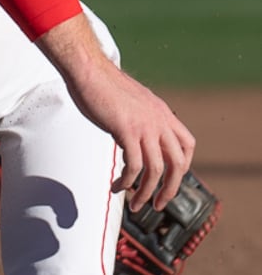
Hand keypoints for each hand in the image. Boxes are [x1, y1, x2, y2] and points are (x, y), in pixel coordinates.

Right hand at [36, 15, 194, 209]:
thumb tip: (133, 130)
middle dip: (170, 189)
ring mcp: (145, 126)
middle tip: (157, 204)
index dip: (182, 166)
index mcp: (163, 114)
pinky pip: (134, 164)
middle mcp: (160, 121)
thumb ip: (139, 116)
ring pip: (156, 169)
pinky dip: (127, 181)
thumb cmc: (102, 84)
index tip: (168, 180)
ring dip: (146, 191)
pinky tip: (117, 186)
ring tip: (135, 204)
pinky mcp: (126, 130)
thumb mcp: (131, 102)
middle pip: (177, 164)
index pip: (187, 145)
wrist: (89, 70)